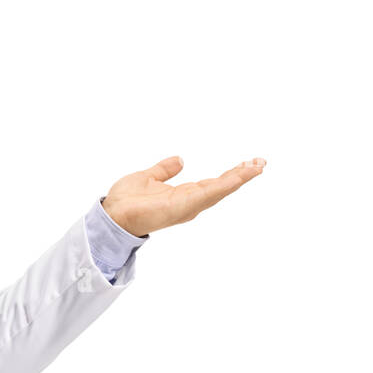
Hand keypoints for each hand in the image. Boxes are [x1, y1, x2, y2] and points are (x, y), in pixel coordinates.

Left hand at [102, 156, 264, 236]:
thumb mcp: (148, 177)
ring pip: (220, 190)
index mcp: (183, 195)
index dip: (231, 174)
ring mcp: (188, 206)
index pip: (213, 183)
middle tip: (261, 162)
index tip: (249, 162)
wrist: (111, 214)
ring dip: (240, 178)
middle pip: (222, 187)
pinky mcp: (183, 207)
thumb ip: (164, 170)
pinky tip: (239, 176)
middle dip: (242, 175)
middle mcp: (190, 202)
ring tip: (258, 166)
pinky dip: (225, 185)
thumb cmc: (125, 201)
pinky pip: (208, 194)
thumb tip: (179, 159)